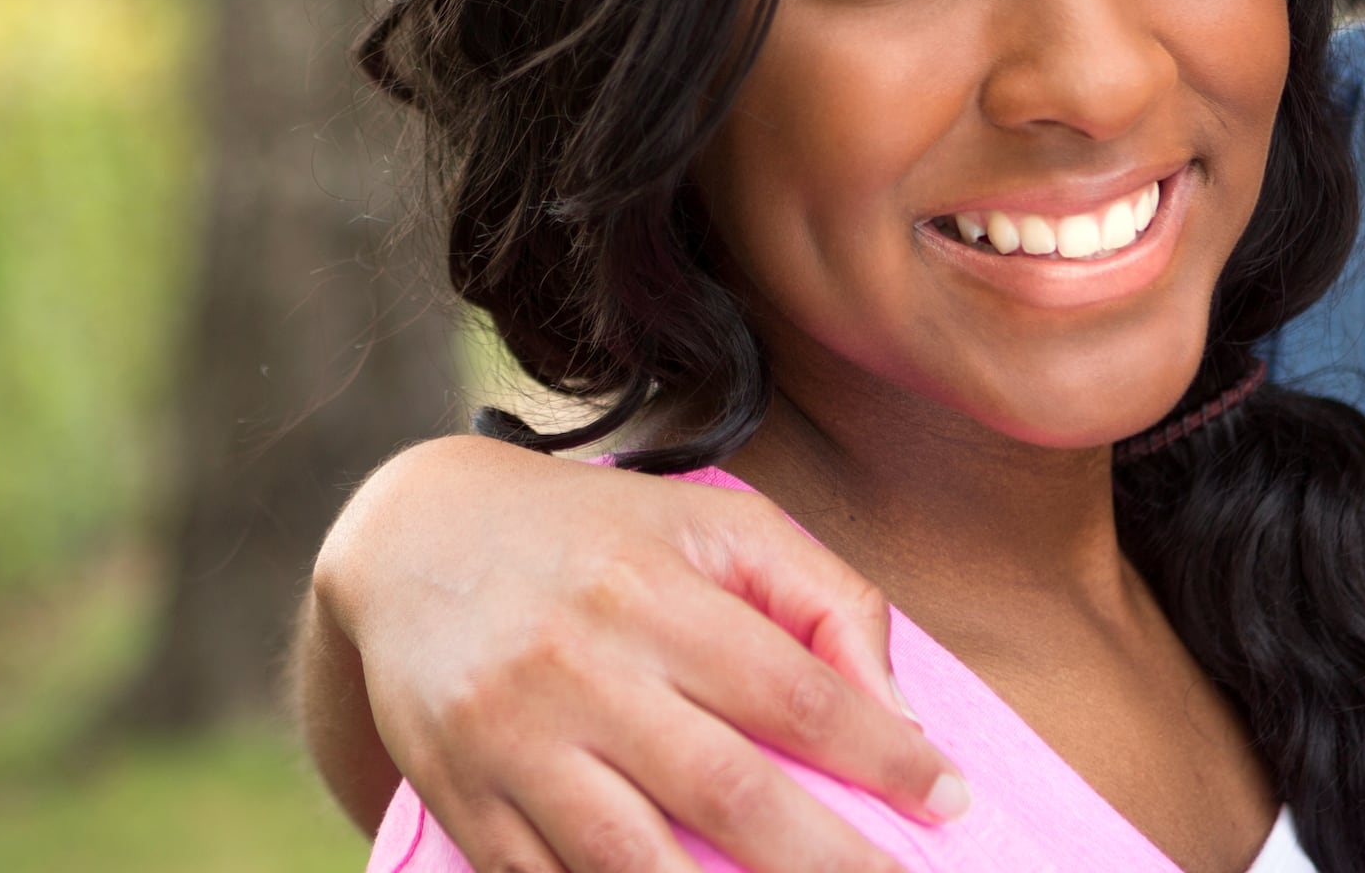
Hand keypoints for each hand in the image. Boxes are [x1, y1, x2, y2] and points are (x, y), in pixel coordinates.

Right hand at [303, 434, 967, 872]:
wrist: (414, 540)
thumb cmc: (594, 537)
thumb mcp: (713, 525)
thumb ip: (817, 598)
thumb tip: (895, 711)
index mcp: (650, 592)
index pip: (791, 689)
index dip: (881, 755)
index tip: (950, 800)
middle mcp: (580, 669)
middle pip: (728, 791)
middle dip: (830, 861)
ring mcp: (514, 747)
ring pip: (636, 865)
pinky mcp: (467, 806)